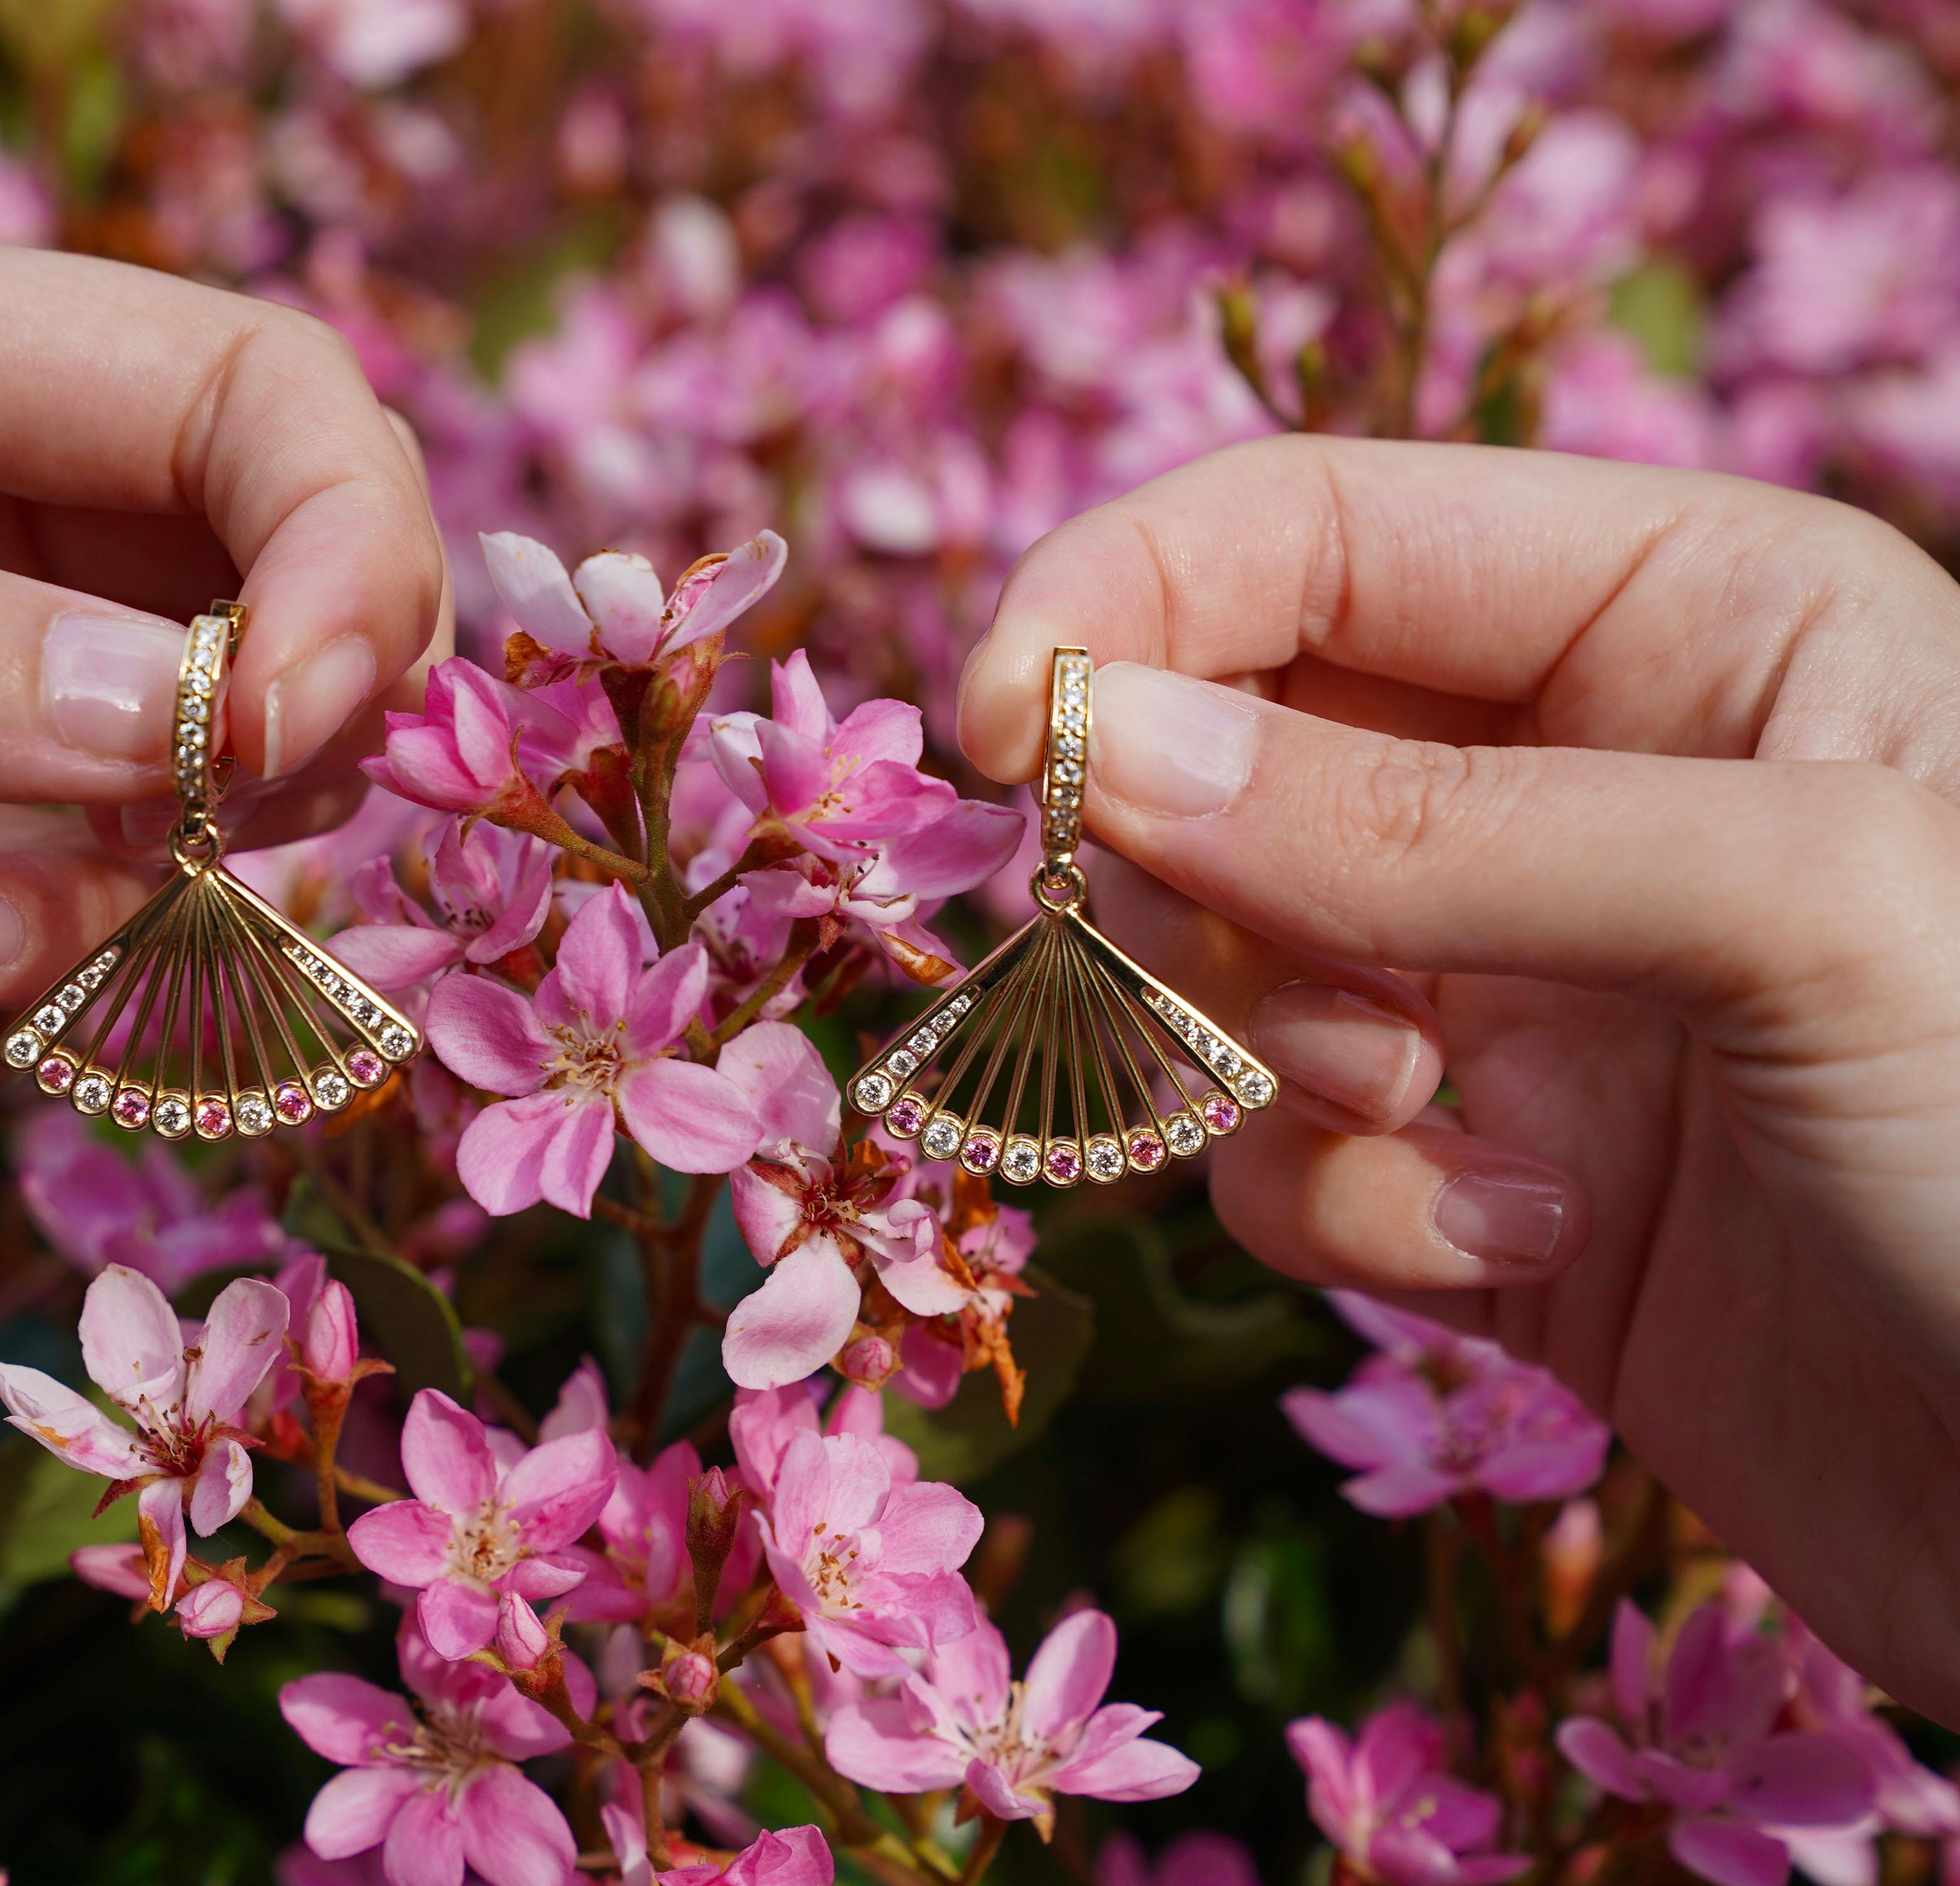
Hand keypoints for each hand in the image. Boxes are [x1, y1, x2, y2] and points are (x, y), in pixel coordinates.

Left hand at [0, 219, 447, 1181]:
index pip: (221, 380)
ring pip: (195, 732)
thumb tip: (166, 714)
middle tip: (230, 815)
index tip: (292, 716)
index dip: (328, 530)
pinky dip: (75, 942)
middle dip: (291, 686)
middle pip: (254, 546)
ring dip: (171, 843)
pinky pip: (91, 885)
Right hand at [959, 436, 1959, 1723]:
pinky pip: (1281, 1151)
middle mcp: (1581, 779)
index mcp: (1681, 614)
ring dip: (1270, 1052)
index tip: (1005, 732)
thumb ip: (1424, 826)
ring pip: (1222, 960)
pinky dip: (1350, 1204)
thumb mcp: (1787, 911)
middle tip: (1230, 966)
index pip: (1308, 528)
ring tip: (1440, 1123)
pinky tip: (1527, 1248)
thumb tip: (1100, 753)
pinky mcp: (1482, 1183)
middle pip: (1226, 746)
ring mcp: (1523, 988)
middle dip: (1189, 866)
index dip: (1125, 596)